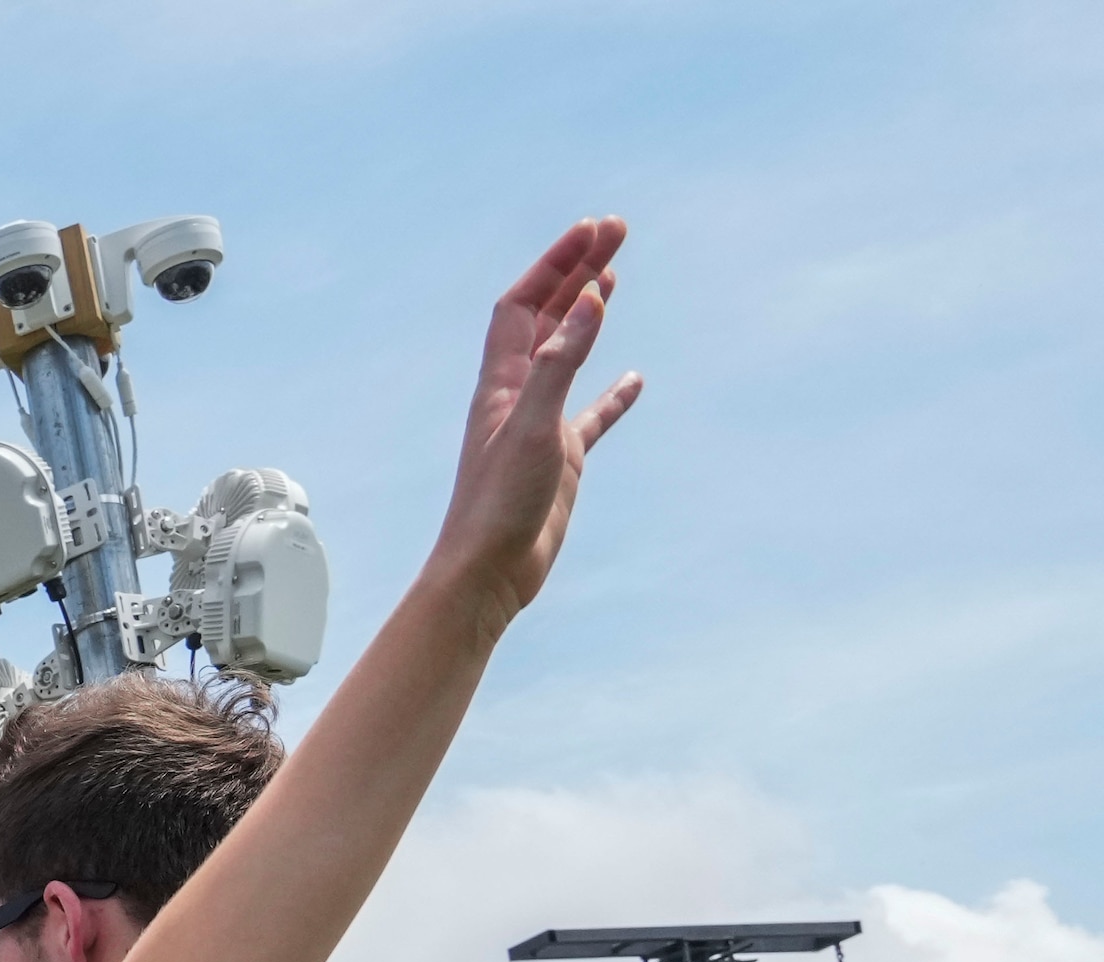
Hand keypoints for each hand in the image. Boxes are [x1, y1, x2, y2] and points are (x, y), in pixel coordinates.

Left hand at [427, 218, 643, 623]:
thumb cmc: (499, 505)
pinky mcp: (559, 459)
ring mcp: (539, 426)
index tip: (593, 229)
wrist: (486, 573)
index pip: (524, 304)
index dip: (555, 263)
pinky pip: (590, 417)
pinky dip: (613, 395)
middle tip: (616, 233)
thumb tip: (586, 301)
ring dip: (586, 316)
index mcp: (501, 384)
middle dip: (577, 272)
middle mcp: (517, 397)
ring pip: (566, 357)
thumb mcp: (535, 427)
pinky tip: (635, 380)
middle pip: (546, 318)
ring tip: (610, 279)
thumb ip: (559, 364)